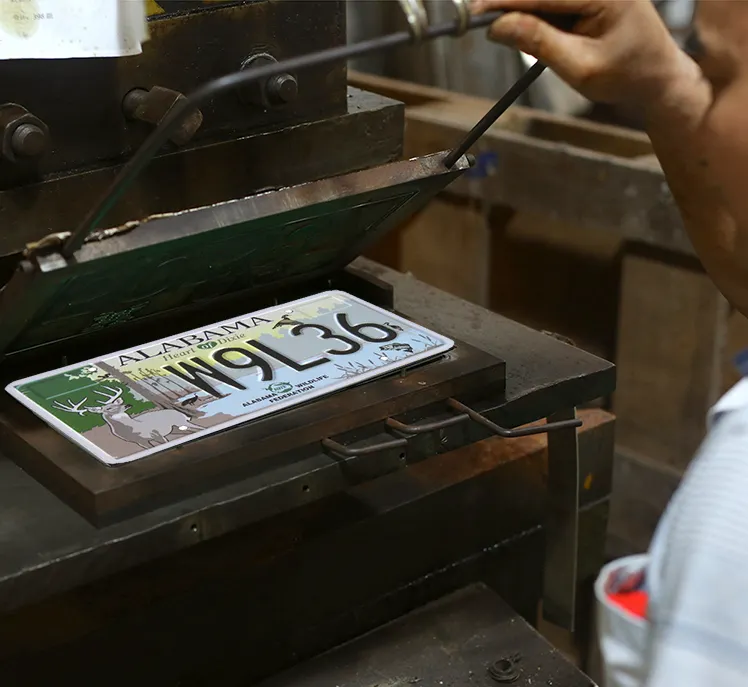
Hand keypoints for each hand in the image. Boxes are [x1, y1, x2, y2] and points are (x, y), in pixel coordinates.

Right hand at [471, 0, 694, 113]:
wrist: (657, 77)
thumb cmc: (626, 76)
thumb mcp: (580, 68)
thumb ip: (540, 43)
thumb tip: (498, 25)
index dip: (502, 1)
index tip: (472, 11)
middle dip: (508, 3)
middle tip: (475, 17)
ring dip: (519, 9)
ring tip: (501, 25)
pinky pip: (550, 0)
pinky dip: (532, 11)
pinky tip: (521, 24)